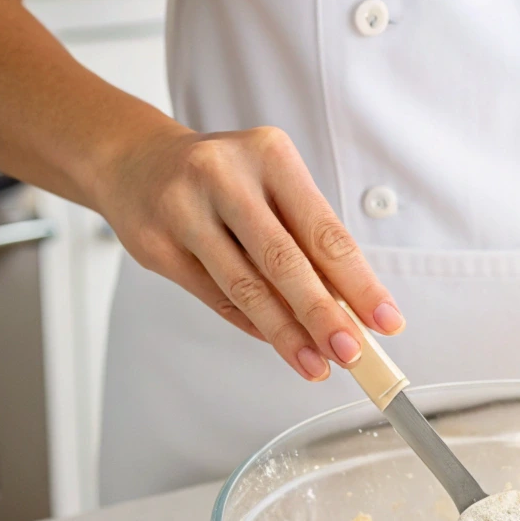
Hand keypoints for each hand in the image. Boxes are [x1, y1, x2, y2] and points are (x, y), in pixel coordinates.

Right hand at [96, 124, 403, 381]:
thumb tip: (350, 310)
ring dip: (287, 334)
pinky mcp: (157, 245)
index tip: (386, 320)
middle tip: (352, 353)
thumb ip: (306, 243)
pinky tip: (280, 343)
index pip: (325, 232)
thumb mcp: (271, 188)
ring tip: (316, 364)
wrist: (133, 160)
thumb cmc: (222, 179)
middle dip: (323, 315)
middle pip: (284, 261)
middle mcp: (225, 175)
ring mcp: (184, 210)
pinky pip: (217, 297)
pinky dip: (253, 325)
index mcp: (270, 155)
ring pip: (246, 287)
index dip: (360, 283)